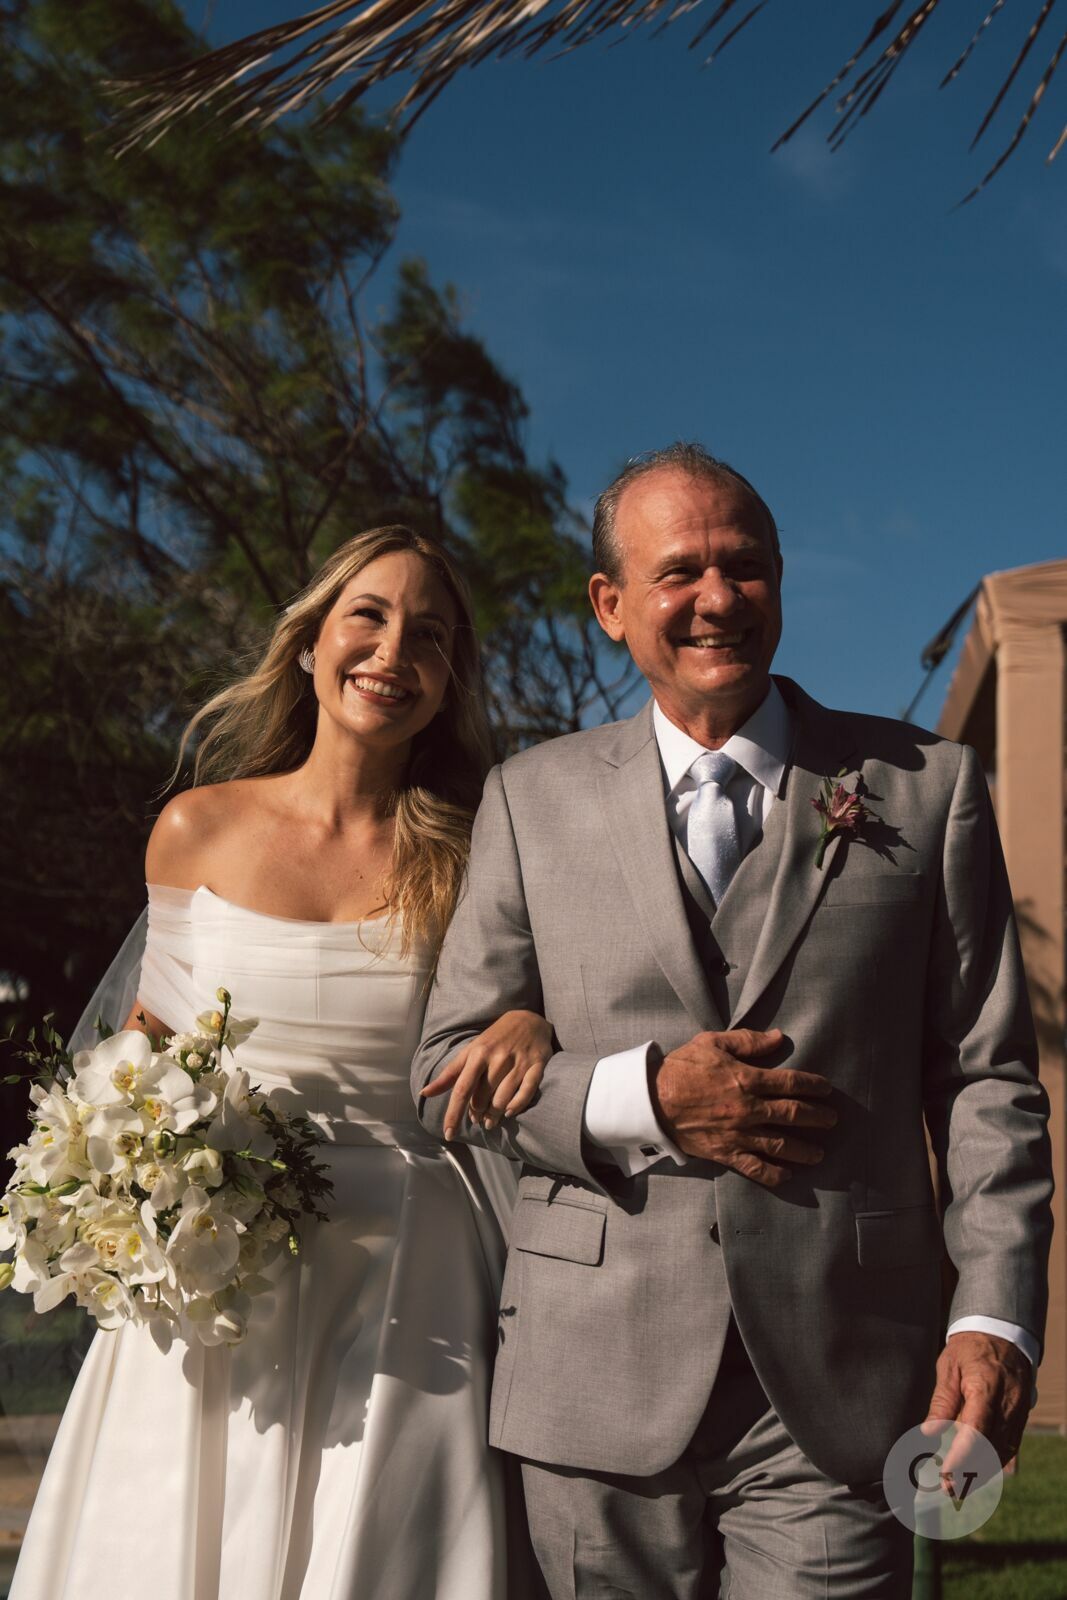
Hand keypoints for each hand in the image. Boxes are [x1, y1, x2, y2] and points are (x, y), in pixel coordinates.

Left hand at [420, 1010, 552, 1139]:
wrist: (528, 1020)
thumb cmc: (495, 1039)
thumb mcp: (470, 1051)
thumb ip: (449, 1074)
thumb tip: (425, 1093)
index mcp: (477, 1053)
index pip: (462, 1089)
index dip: (454, 1114)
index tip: (448, 1134)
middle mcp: (497, 1058)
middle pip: (482, 1097)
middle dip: (476, 1114)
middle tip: (476, 1120)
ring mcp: (518, 1062)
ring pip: (503, 1098)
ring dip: (494, 1115)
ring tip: (489, 1122)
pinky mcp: (537, 1065)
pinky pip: (526, 1092)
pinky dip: (517, 1105)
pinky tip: (509, 1113)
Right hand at [650, 1028, 834, 1187]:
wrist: (650, 1099)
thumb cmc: (681, 1068)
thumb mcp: (713, 1042)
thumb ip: (748, 1040)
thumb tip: (779, 1037)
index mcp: (746, 1079)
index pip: (791, 1083)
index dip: (814, 1086)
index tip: (827, 1089)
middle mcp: (747, 1109)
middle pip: (793, 1114)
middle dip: (818, 1118)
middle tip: (832, 1120)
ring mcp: (738, 1134)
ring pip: (780, 1145)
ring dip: (804, 1150)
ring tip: (819, 1153)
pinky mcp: (725, 1153)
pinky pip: (755, 1168)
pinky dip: (773, 1174)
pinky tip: (786, 1175)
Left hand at [922, 1332, 1031, 1478]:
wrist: (1002, 1334)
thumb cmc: (970, 1348)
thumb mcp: (949, 1366)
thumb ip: (941, 1401)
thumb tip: (929, 1432)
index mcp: (987, 1388)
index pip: (976, 1430)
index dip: (961, 1456)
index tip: (945, 1474)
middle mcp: (1008, 1405)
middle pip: (990, 1448)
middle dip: (969, 1472)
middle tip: (947, 1488)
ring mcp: (1018, 1413)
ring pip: (1002, 1452)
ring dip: (982, 1473)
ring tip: (959, 1487)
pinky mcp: (1021, 1418)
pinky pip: (1010, 1447)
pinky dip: (994, 1462)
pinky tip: (978, 1473)